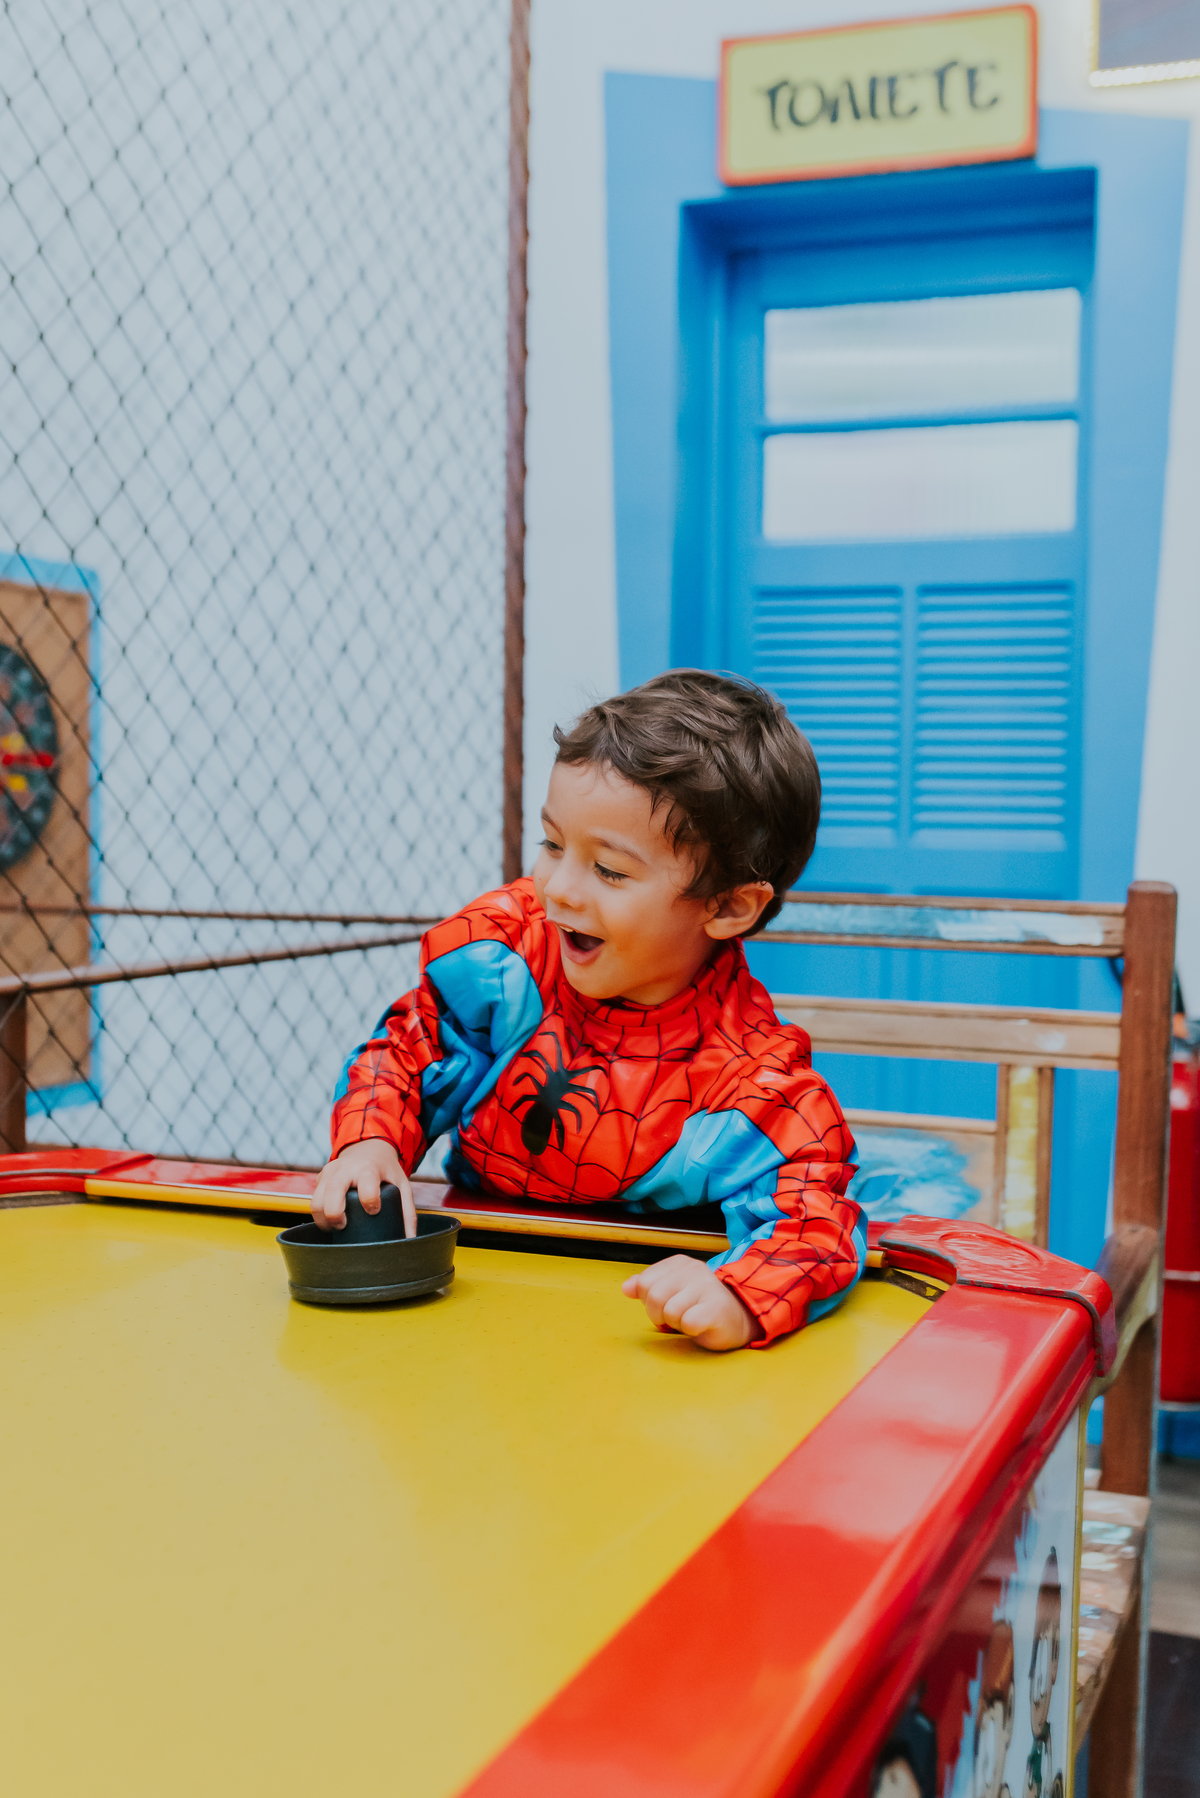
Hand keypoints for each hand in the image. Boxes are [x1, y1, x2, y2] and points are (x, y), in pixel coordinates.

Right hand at [311, 1140, 415, 1236]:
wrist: (368, 1149)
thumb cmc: (385, 1170)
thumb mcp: (401, 1185)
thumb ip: (407, 1212)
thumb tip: (409, 1239)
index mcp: (368, 1168)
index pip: (366, 1182)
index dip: (369, 1199)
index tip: (374, 1211)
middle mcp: (345, 1168)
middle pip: (333, 1191)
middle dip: (335, 1214)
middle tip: (344, 1226)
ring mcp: (330, 1172)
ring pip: (316, 1199)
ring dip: (323, 1219)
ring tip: (336, 1227)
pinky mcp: (320, 1178)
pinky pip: (313, 1200)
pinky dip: (318, 1215)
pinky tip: (329, 1222)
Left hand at [621, 1255, 761, 1350]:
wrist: (741, 1317)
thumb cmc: (701, 1305)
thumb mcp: (672, 1291)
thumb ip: (648, 1287)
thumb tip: (626, 1288)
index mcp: (679, 1264)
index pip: (645, 1282)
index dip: (649, 1301)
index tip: (666, 1305)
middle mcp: (693, 1270)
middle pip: (654, 1297)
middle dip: (659, 1315)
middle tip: (676, 1318)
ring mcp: (706, 1287)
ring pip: (669, 1312)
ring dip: (677, 1323)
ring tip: (691, 1319)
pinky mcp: (716, 1308)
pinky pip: (687, 1323)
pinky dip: (691, 1330)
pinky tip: (702, 1325)